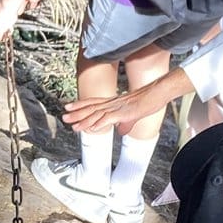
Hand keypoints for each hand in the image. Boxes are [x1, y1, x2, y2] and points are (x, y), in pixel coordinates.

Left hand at [63, 68, 193, 135]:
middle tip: (64, 117)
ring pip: (97, 114)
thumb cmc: (149, 100)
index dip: (80, 105)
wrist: (158, 92)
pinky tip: (92, 129)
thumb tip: (122, 131)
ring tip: (73, 126)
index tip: (69, 107)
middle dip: (77, 113)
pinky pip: (109, 118)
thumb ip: (126, 122)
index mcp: (114, 102)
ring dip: (84, 121)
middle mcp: (112, 103)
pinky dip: (100, 123)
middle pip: (91, 107)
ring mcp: (117, 107)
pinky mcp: (124, 112)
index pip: (93, 102)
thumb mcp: (135, 114)